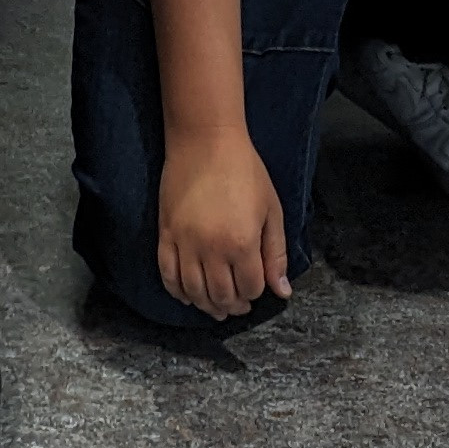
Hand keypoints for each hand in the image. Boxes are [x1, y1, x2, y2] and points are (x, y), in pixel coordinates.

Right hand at [153, 127, 291, 322]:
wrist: (205, 141)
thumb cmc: (245, 171)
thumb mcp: (271, 210)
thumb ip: (276, 253)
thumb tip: (282, 292)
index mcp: (243, 243)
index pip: (250, 288)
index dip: (255, 293)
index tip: (256, 287)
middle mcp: (212, 249)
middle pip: (222, 296)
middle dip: (233, 305)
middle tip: (238, 304)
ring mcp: (185, 243)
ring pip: (194, 292)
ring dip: (207, 305)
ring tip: (216, 306)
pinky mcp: (166, 234)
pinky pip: (167, 275)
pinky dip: (177, 292)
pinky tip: (188, 296)